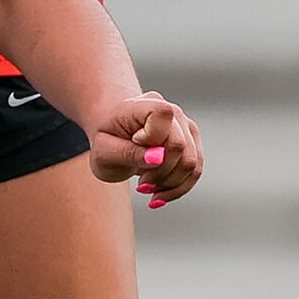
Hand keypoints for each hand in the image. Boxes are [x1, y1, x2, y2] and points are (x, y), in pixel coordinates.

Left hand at [88, 93, 202, 207]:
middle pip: (179, 146)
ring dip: (170, 184)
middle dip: (160, 173)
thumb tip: (158, 158)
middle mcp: (172, 111)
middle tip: (140, 185)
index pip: (162, 114)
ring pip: (191, 162)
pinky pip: (194, 170)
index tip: (133, 143)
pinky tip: (159, 194)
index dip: (151, 136)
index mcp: (143, 104)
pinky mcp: (192, 143)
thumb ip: (129, 153)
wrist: (113, 132)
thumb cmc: (105, 139)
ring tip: (147, 188)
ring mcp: (185, 127)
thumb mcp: (104, 151)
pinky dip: (178, 187)